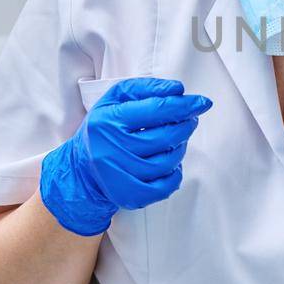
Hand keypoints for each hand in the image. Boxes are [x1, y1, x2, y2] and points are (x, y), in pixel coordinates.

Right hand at [39, 77, 210, 235]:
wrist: (81, 168)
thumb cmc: (103, 129)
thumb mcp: (115, 100)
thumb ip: (145, 88)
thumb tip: (177, 89)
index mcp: (109, 121)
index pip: (156, 110)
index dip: (184, 105)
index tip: (202, 103)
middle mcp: (112, 149)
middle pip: (165, 137)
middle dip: (185, 126)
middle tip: (190, 120)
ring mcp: (120, 175)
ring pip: (167, 161)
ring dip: (179, 148)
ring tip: (176, 140)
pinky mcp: (128, 195)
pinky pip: (165, 187)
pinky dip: (175, 174)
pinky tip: (171, 164)